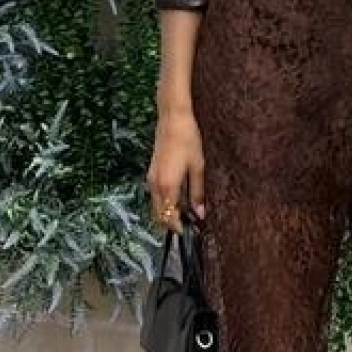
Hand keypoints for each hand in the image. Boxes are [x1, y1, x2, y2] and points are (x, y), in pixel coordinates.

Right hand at [146, 107, 205, 234]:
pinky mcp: (152, 173)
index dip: (178, 227)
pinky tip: (179, 199)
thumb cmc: (188, 141)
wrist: (173, 120)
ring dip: (167, 213)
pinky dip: (164, 203)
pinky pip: (155, 196)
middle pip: (158, 215)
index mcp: (168, 186)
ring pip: (155, 206)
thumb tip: (200, 214)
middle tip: (189, 224)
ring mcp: (151, 179)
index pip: (169, 217)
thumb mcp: (198, 168)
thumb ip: (197, 193)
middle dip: (171, 223)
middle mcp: (155, 185)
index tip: (189, 231)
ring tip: (186, 213)